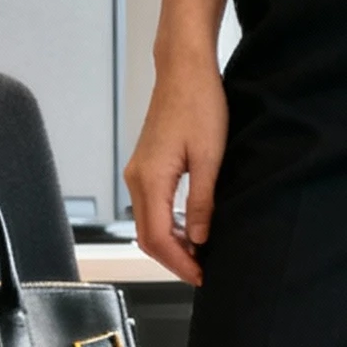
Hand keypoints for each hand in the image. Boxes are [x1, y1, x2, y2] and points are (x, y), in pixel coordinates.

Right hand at [124, 57, 227, 286]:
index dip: (179, 263)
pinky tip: (190, 228)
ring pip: (147, 223)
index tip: (201, 276)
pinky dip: (168, 225)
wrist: (184, 70)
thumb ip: (202, 201)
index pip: (158, 238)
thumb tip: (200, 237)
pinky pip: (151, 207)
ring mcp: (138, 172)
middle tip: (201, 273)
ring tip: (199, 254)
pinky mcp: (145, 166)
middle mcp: (137, 178)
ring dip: (171, 244)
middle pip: (147, 237)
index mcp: (150, 179)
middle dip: (173, 260)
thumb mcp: (210, 157)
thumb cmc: (199, 104)